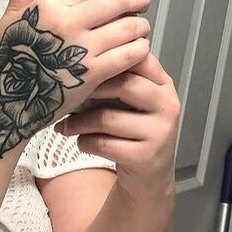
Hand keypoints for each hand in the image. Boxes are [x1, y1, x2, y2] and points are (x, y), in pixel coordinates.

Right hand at [0, 0, 162, 170]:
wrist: (5, 103)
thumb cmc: (8, 60)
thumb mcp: (10, 17)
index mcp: (51, 4)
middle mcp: (68, 22)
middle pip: (120, 0)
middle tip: (143, 1)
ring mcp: (81, 48)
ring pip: (130, 27)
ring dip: (142, 25)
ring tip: (140, 28)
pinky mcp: (92, 74)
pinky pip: (129, 54)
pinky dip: (140, 49)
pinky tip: (138, 49)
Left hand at [55, 49, 179, 199]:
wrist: (150, 175)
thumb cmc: (134, 129)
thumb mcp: (133, 100)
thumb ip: (118, 78)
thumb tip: (76, 60)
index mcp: (163, 84)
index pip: (139, 58)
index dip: (109, 57)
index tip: (82, 62)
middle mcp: (167, 105)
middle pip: (125, 85)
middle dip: (91, 88)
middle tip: (67, 93)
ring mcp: (160, 132)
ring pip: (108, 118)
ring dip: (79, 121)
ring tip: (64, 124)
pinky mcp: (145, 157)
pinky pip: (104, 144)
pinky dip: (85, 142)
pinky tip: (80, 141)